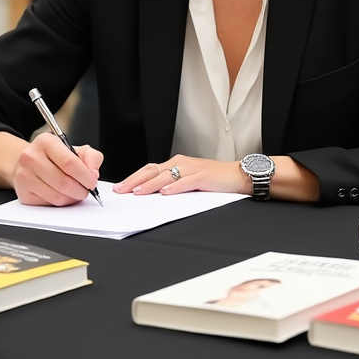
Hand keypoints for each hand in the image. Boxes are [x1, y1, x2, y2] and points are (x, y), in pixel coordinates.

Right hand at [11, 132, 103, 205]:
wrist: (31, 162)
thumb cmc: (55, 156)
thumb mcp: (76, 149)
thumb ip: (91, 157)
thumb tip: (93, 173)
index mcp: (46, 142)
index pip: (69, 163)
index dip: (85, 176)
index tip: (92, 182)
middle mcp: (31, 157)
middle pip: (63, 182)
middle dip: (80, 190)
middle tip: (86, 190)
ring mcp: (24, 176)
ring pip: (56, 196)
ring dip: (72, 198)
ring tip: (76, 193)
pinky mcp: (23, 192)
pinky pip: (48, 203)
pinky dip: (61, 202)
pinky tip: (63, 195)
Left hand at [114, 156, 247, 196]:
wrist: (238, 175)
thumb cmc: (214, 179)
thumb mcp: (189, 180)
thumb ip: (173, 184)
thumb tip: (153, 194)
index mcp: (176, 163)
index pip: (150, 170)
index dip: (134, 178)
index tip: (120, 188)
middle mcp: (181, 163)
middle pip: (153, 171)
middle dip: (135, 181)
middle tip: (121, 190)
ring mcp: (192, 169)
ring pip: (166, 175)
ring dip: (151, 184)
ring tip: (138, 192)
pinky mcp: (203, 176)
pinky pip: (186, 181)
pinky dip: (175, 186)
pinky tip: (165, 192)